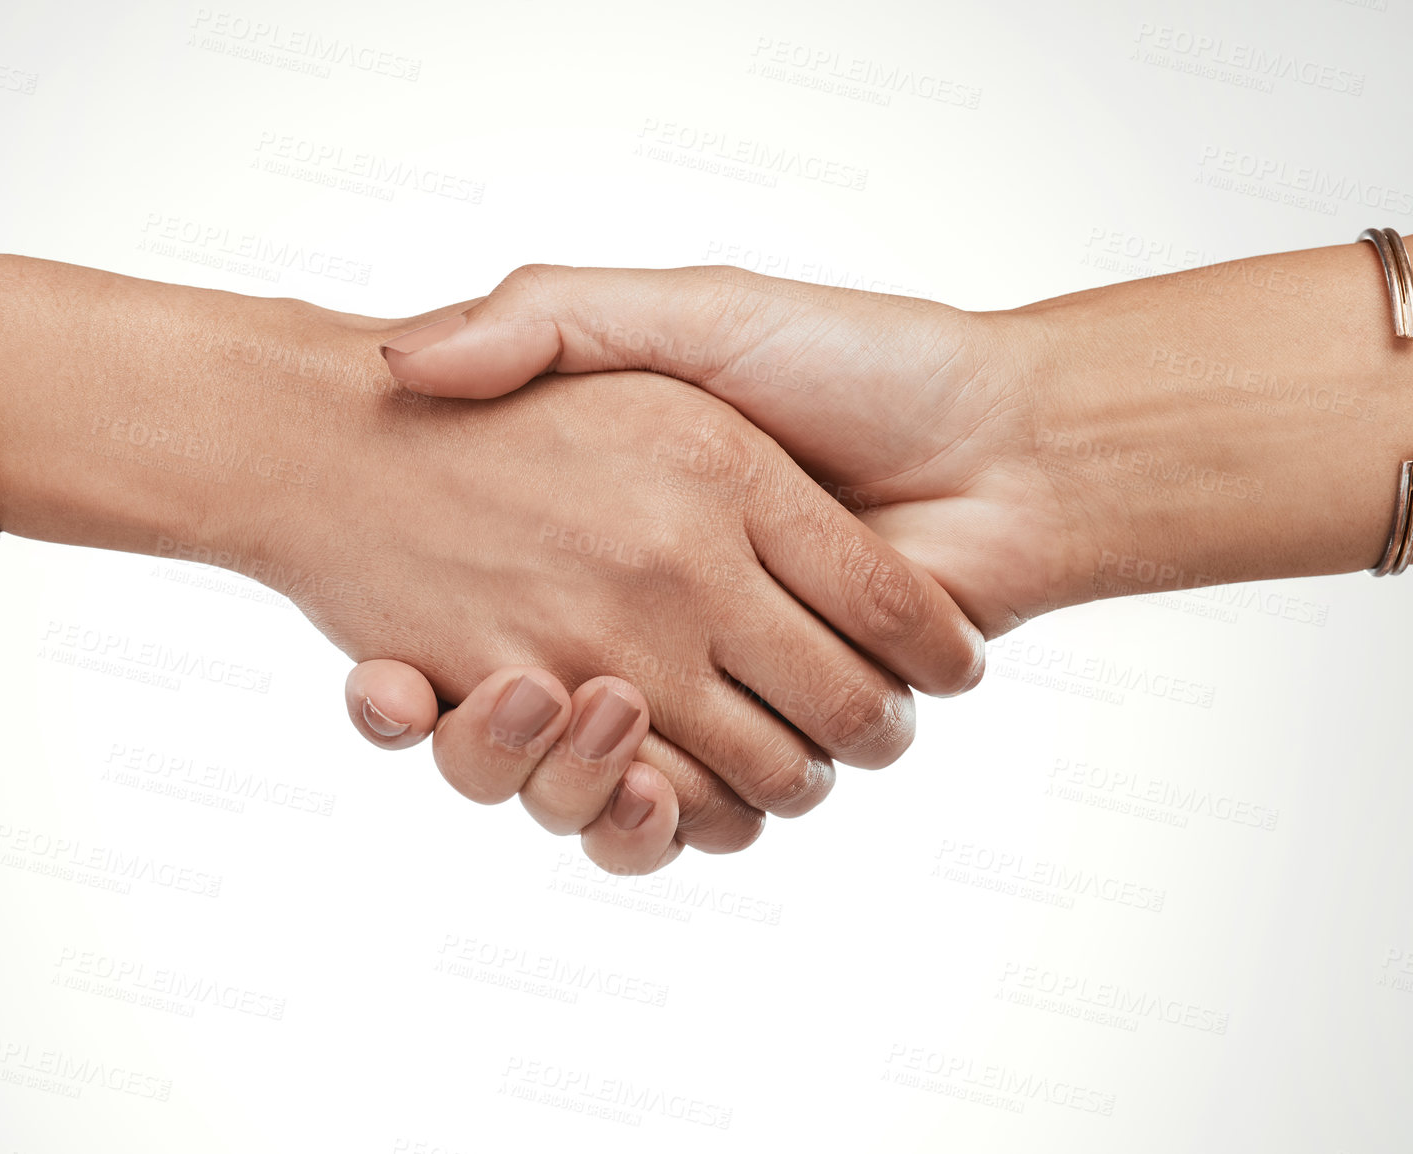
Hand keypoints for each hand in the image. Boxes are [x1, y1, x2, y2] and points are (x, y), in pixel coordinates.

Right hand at [345, 267, 1064, 872]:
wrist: (1016, 443)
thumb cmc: (858, 362)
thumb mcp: (685, 313)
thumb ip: (549, 320)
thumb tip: (401, 367)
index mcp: (628, 528)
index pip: (492, 611)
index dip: (430, 661)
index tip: (396, 666)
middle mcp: (666, 614)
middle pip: (536, 724)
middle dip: (496, 739)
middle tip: (495, 693)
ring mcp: (722, 682)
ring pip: (605, 780)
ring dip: (568, 784)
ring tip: (553, 718)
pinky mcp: (786, 738)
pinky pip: (696, 814)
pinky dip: (655, 823)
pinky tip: (642, 784)